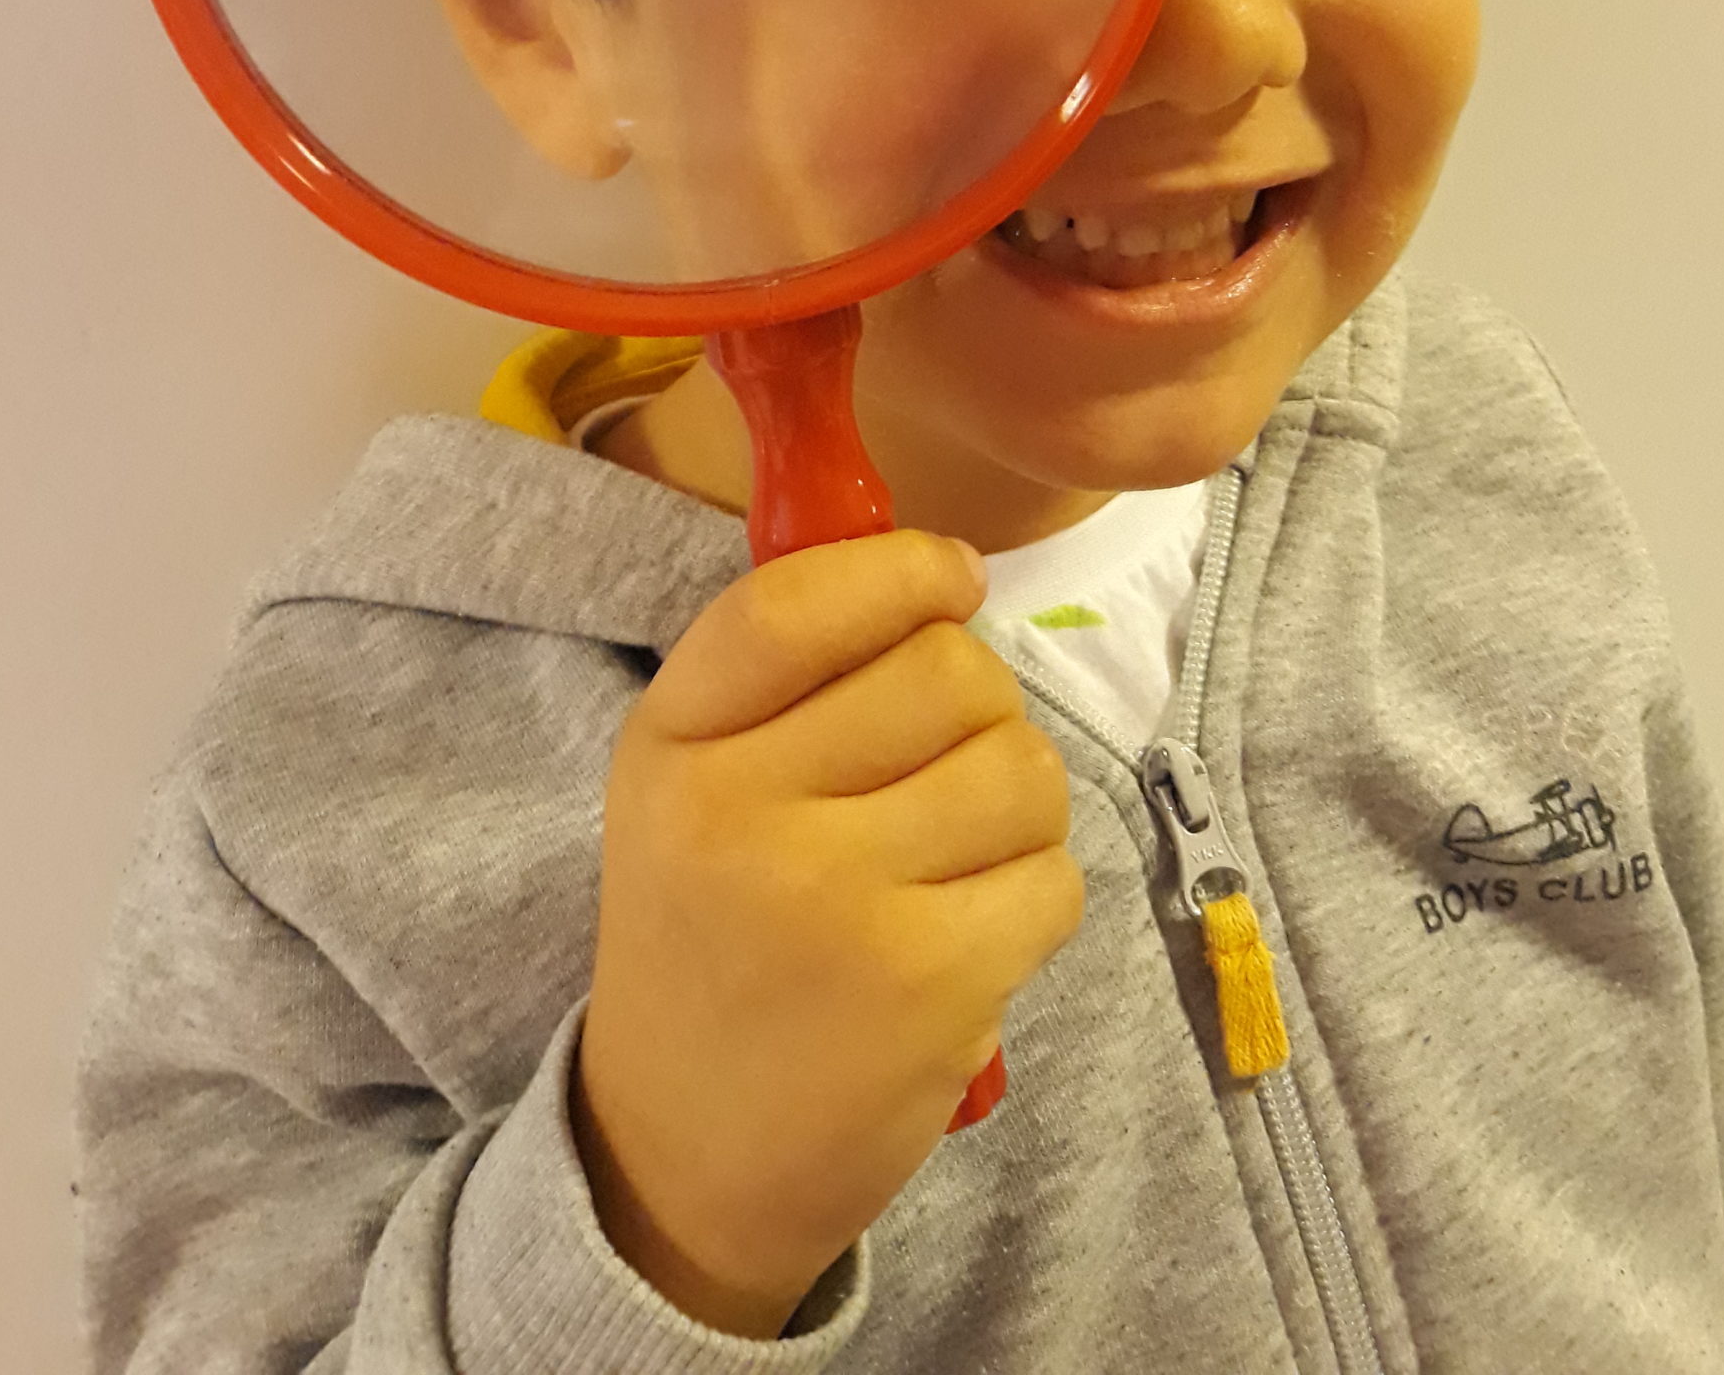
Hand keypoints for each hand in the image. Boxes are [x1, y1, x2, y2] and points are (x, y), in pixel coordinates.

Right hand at [570, 531, 1081, 1337]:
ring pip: (1020, 768)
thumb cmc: (713, 937)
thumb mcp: (692, 786)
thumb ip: (788, 675)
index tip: (953, 578)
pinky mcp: (925, 985)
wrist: (686, 1158)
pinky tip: (970, 934)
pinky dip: (1034, 896)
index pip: (797, 602)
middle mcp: (738, 812)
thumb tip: (949, 566)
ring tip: (960, 854)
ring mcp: (835, 902)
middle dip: (980, 706)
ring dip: (1019, 802)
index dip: (901, 570)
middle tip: (941, 770)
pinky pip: (1052, 877)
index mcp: (671, 745)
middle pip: (947, 672)